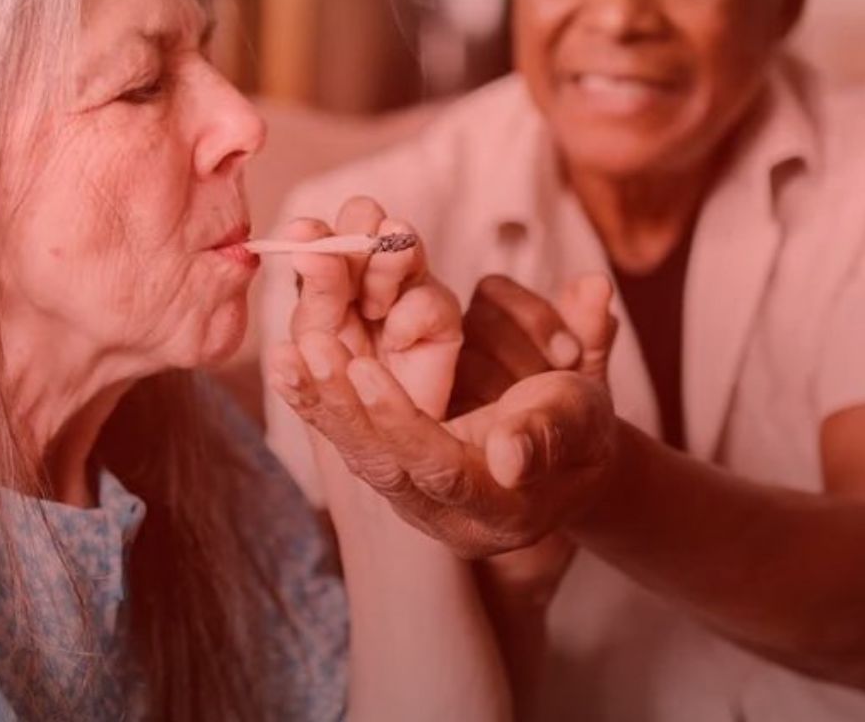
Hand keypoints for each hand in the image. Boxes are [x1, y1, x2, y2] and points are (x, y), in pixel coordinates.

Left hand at [268, 272, 620, 562]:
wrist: (564, 454)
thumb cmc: (580, 429)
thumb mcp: (581, 423)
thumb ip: (549, 431)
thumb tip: (510, 455)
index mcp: (497, 512)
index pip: (440, 470)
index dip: (403, 423)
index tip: (366, 369)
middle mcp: (445, 517)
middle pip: (384, 465)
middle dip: (344, 408)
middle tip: (310, 347)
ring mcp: (413, 498)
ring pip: (357, 454)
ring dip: (319, 403)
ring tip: (285, 353)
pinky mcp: (390, 471)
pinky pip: (347, 438)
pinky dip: (315, 401)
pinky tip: (283, 364)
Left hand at [275, 197, 461, 416]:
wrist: (378, 435)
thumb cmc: (339, 382)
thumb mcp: (315, 336)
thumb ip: (315, 288)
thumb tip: (301, 234)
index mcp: (328, 271)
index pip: (322, 231)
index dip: (313, 232)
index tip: (300, 236)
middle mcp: (369, 269)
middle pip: (365, 218)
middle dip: (354, 241)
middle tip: (345, 280)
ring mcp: (408, 287)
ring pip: (401, 243)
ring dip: (382, 272)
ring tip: (372, 309)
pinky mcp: (442, 317)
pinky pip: (428, 298)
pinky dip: (406, 320)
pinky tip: (396, 342)